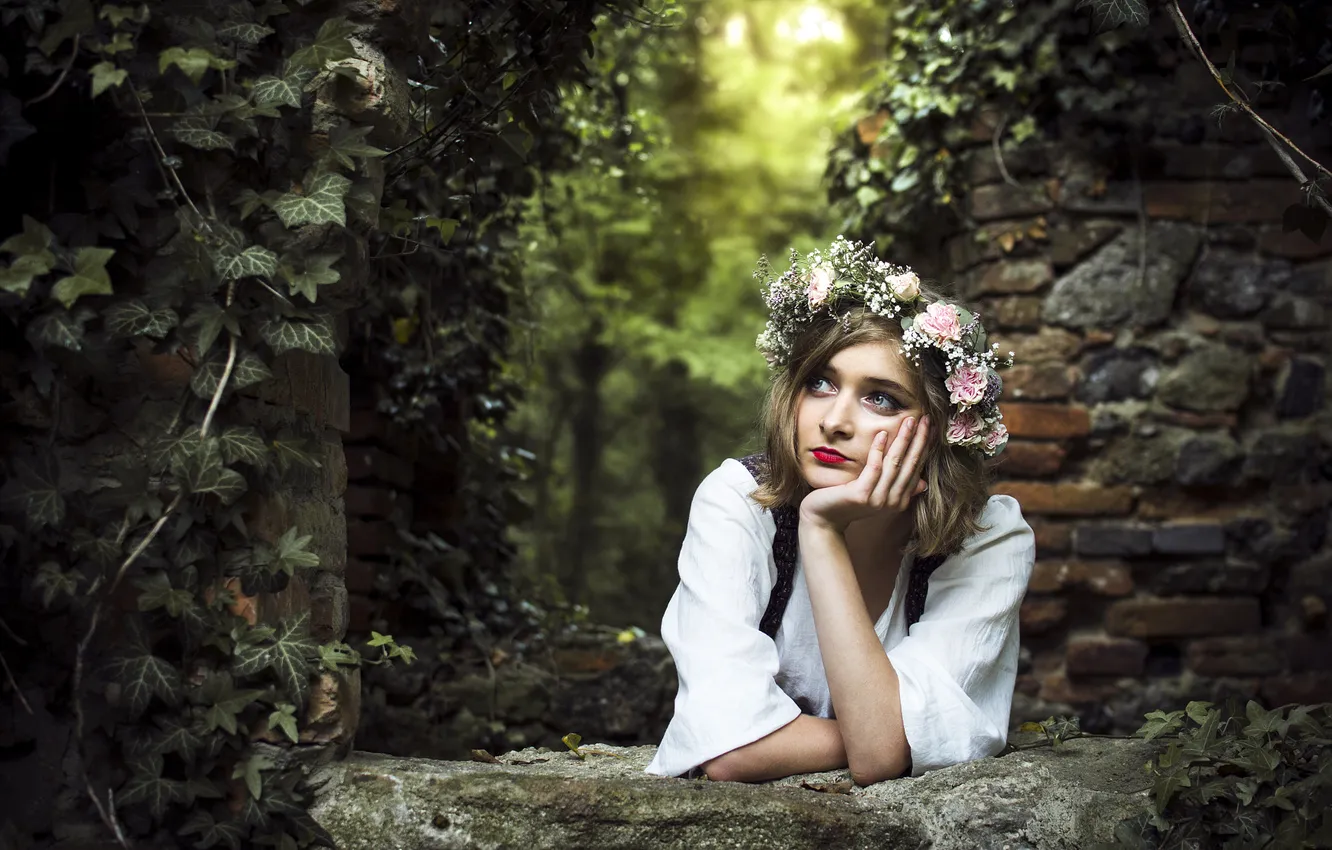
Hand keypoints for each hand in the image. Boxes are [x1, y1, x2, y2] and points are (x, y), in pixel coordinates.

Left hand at [798, 417, 929, 532]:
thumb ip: (896, 487)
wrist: (823, 519)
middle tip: (925, 418)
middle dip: (918, 440)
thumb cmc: (847, 502)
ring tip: (909, 420)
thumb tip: (922, 483)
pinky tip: (881, 433)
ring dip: (903, 440)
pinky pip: (874, 468)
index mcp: (899, 500)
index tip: (929, 427)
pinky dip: (878, 450)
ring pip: (895, 463)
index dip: (923, 447)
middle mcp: (892, 502)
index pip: (915, 468)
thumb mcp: (876, 493)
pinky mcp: (862, 495)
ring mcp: (878, 499)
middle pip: (910, 464)